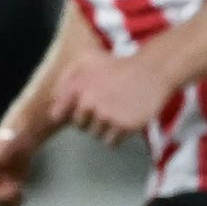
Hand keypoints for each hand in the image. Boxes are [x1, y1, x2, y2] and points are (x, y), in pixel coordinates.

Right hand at [0, 128, 38, 205]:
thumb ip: (0, 151)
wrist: (16, 142)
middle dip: (7, 197)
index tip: (17, 186)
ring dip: (13, 202)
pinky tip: (17, 191)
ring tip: (17, 186)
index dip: (2, 195)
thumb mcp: (8, 143)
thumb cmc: (12, 139)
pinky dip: (16, 205)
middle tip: (17, 185)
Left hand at [50, 49, 176, 145]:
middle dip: (92, 120)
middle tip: (108, 106)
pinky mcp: (122, 126)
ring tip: (119, 110)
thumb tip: (54, 107)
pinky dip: (118, 135)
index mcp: (76, 87)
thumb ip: (66, 82)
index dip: (68, 113)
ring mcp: (105, 115)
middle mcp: (88, 102)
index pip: (57, 114)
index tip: (80, 111)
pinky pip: (111, 142)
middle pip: (80, 126)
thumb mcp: (87, 63)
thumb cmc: (119, 66)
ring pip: (96, 135)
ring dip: (106, 127)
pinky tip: (126, 119)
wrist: (152, 70)